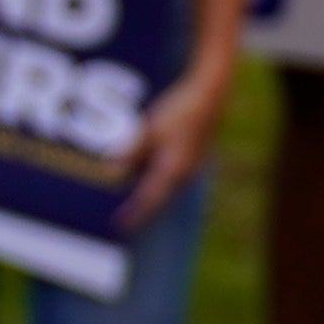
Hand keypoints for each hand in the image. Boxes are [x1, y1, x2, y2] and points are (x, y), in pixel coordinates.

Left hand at [119, 55, 238, 224]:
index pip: (149, 199)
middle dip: (140, 201)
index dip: (134, 213)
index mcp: (173, 170)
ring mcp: (192, 167)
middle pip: (157, 195)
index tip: (119, 225)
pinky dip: (157, 173)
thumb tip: (114, 171)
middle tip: (122, 210)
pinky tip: (149, 161)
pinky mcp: (193, 158)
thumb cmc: (179, 112)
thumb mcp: (149, 131)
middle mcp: (184, 174)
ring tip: (132, 178)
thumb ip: (131, 153)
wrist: (210, 97)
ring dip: (148, 184)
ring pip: (164, 183)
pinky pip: (172, 173)